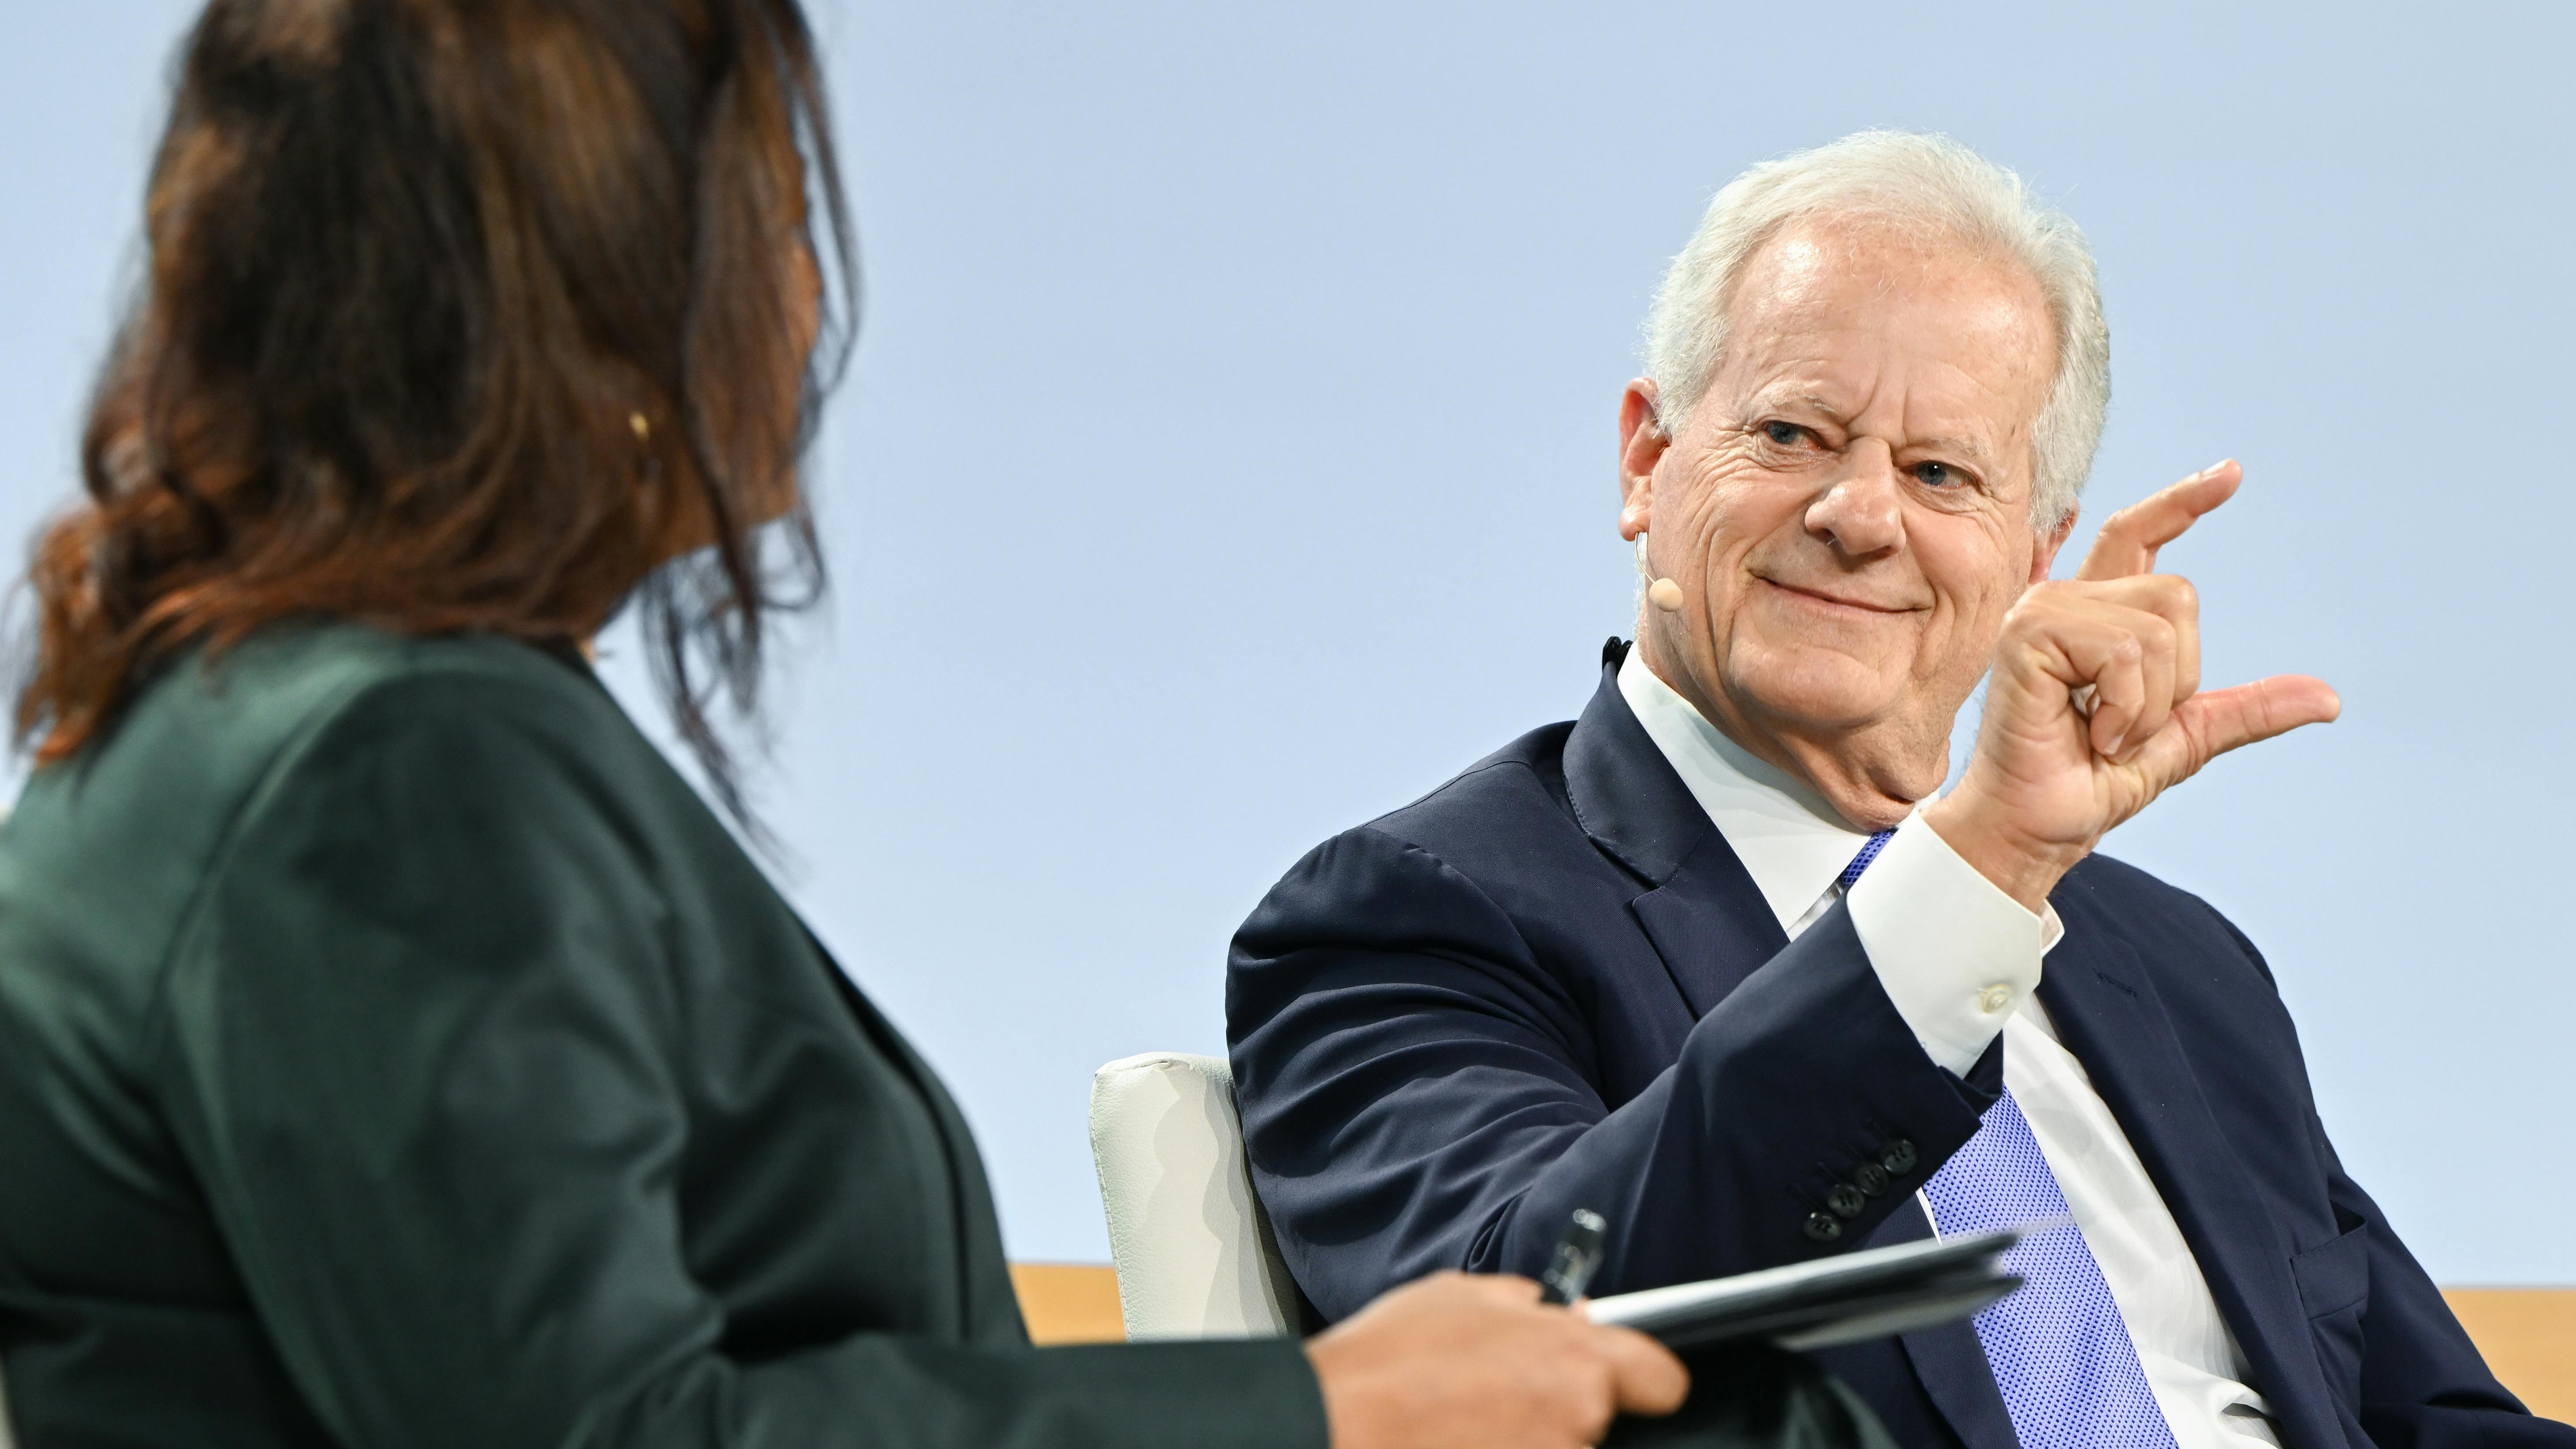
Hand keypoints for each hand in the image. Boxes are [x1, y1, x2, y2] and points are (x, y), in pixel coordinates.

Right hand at [1305, 1272, 1687, 1448]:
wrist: (1333, 1426)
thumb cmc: (1386, 1362)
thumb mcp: (1458, 1295)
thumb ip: (1527, 1303)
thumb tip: (1566, 1312)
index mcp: (1575, 1359)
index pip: (1661, 1378)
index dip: (1640, 1376)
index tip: (1623, 1380)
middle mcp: (1575, 1421)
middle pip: (1596, 1417)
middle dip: (1559, 1405)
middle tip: (1501, 1393)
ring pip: (1560, 1448)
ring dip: (1528, 1436)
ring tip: (1469, 1421)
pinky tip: (1456, 1441)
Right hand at [1924, 460, 2340, 909]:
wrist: (2039, 826)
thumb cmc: (2089, 780)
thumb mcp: (2185, 738)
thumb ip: (2247, 709)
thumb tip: (2329, 699)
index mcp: (2097, 615)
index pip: (2137, 534)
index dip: (2183, 501)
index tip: (2233, 474)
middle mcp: (2066, 601)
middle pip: (2177, 594)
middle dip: (2178, 677)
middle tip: (2125, 725)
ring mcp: (2041, 612)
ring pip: (2157, 628)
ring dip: (2148, 704)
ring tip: (2103, 732)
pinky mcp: (2027, 636)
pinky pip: (2125, 653)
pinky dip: (2125, 708)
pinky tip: (2088, 731)